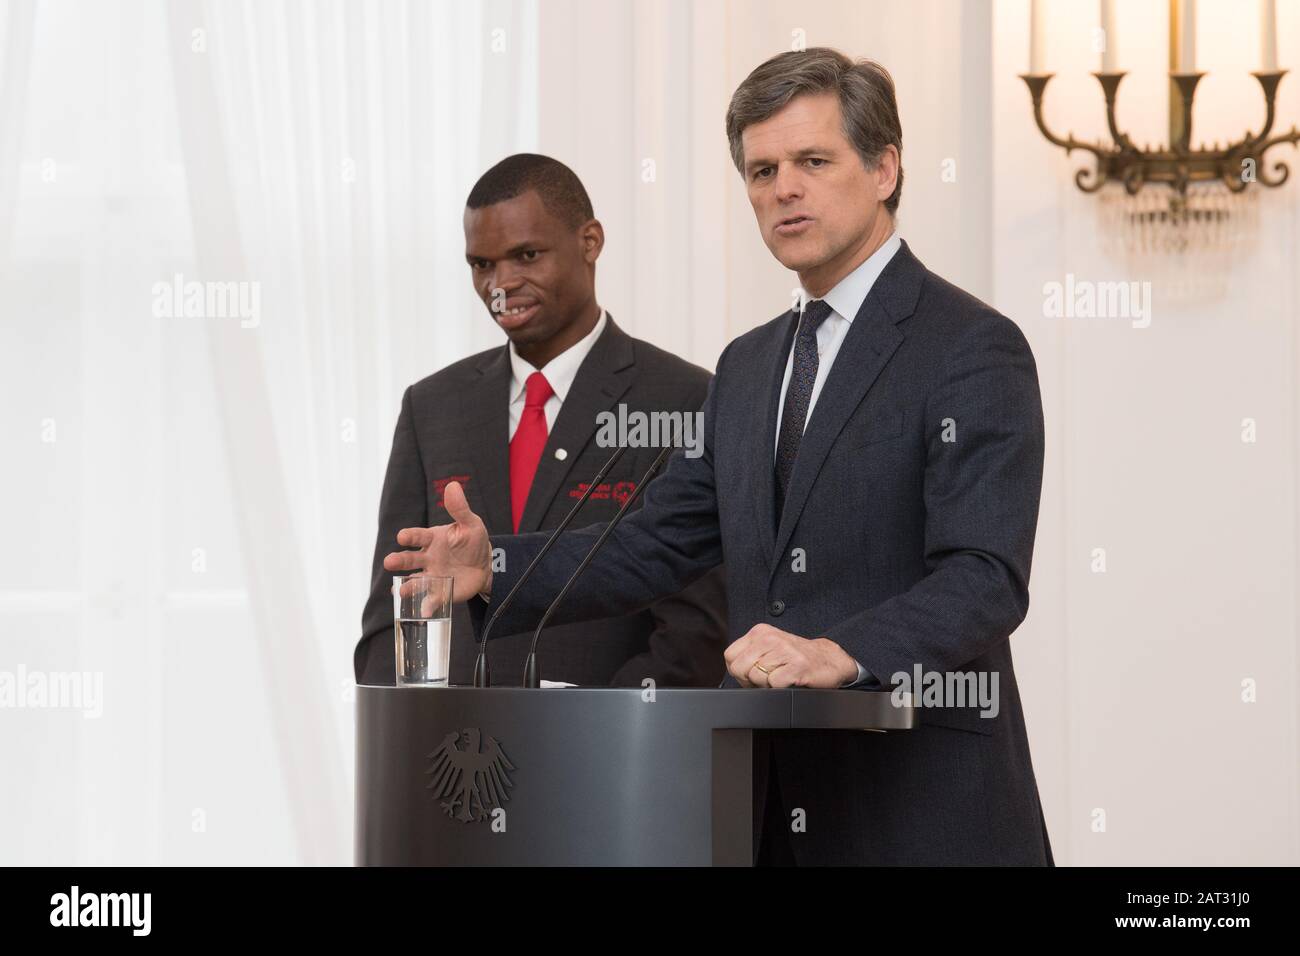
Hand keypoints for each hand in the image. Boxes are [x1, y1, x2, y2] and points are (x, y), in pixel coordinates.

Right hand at [382, 481, 492, 602]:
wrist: (484, 565)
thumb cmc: (473, 541)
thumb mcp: (470, 524)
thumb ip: (460, 509)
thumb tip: (452, 485)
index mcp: (432, 539)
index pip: (418, 536)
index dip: (410, 536)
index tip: (402, 536)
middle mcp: (427, 558)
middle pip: (409, 559)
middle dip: (399, 561)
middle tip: (389, 562)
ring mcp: (431, 576)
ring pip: (415, 581)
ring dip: (407, 586)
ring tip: (399, 591)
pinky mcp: (440, 592)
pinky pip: (431, 599)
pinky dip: (426, 605)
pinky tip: (423, 610)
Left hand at [724, 624, 858, 688]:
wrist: (829, 659)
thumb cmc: (795, 658)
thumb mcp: (768, 648)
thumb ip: (749, 655)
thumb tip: (733, 672)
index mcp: (759, 632)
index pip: (730, 656)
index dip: (738, 671)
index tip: (752, 674)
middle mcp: (770, 638)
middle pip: (739, 668)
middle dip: (749, 681)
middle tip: (767, 679)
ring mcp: (784, 650)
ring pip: (756, 677)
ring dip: (767, 685)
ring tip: (781, 677)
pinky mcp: (797, 665)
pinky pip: (774, 684)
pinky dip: (780, 688)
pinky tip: (790, 680)